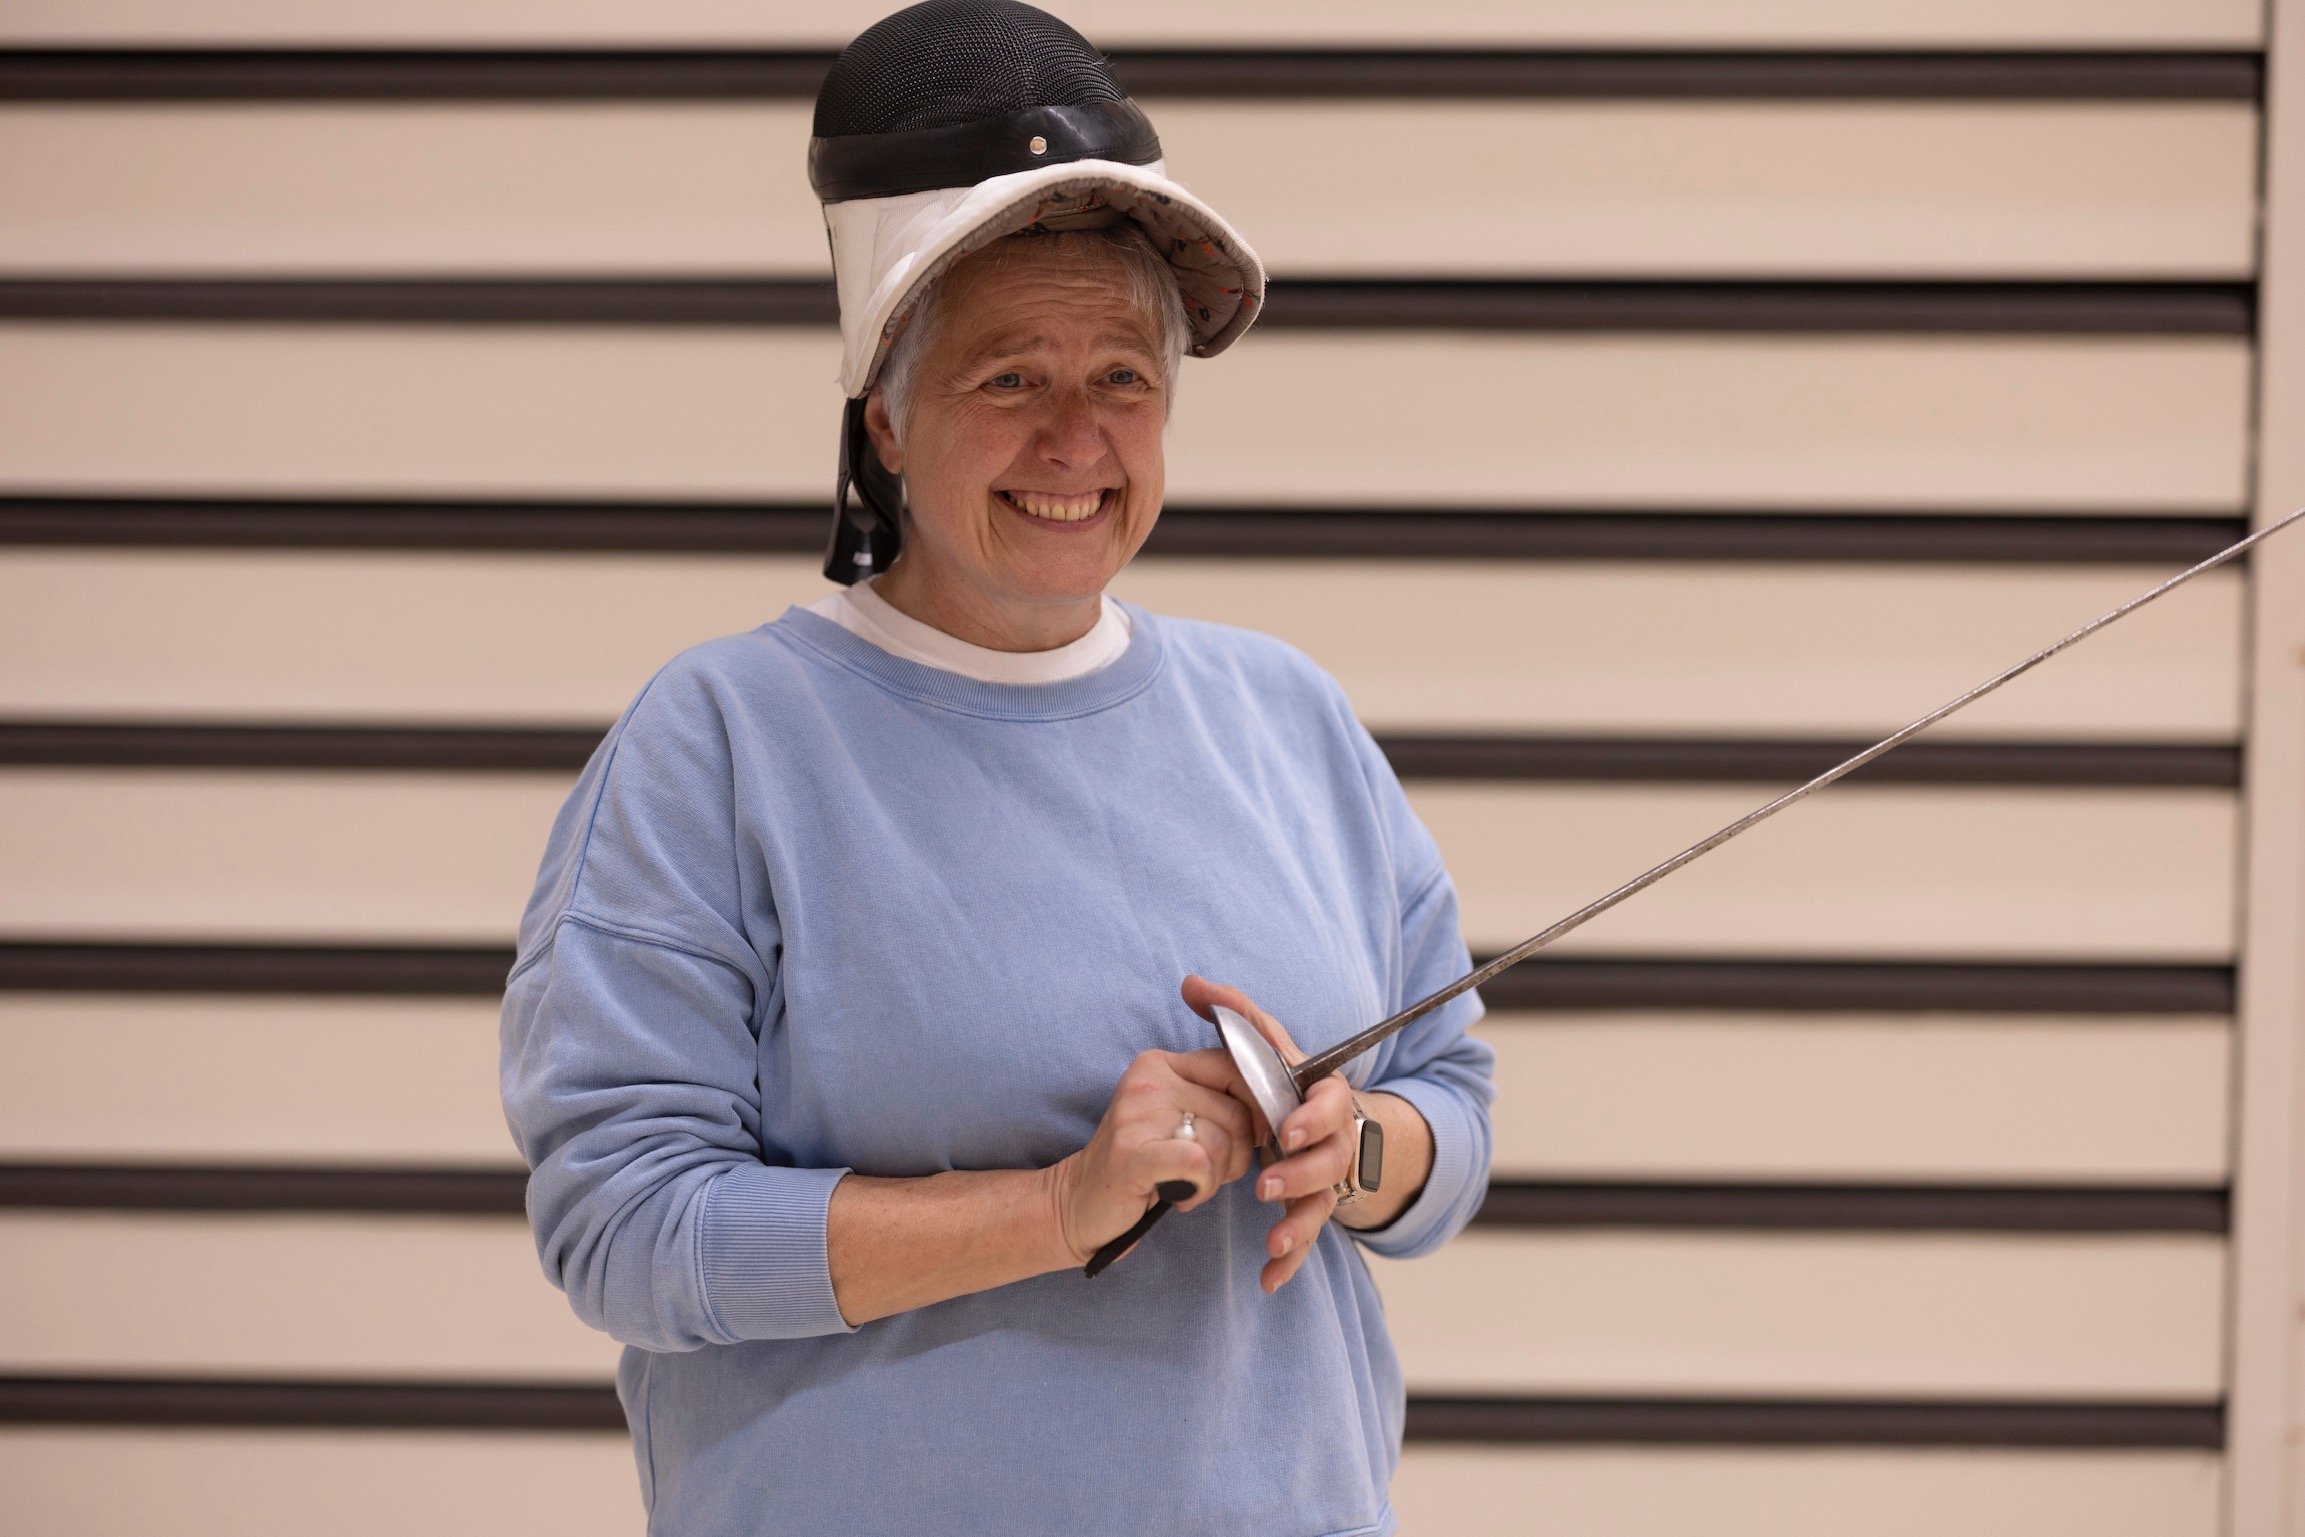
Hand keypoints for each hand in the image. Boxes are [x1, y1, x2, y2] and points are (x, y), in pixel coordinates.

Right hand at [1046, 1046, 1255, 1264]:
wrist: (1079, 1202)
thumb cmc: (1143, 1165)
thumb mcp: (1178, 1119)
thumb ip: (1218, 1101)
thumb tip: (1279, 1105)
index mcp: (1161, 1063)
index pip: (1235, 1067)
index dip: (1258, 1106)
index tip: (1253, 1137)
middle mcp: (1148, 1079)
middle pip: (1236, 1109)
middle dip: (1238, 1152)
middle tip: (1208, 1172)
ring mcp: (1137, 1113)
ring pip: (1222, 1139)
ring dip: (1217, 1176)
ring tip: (1188, 1184)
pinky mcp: (1132, 1151)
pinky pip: (1199, 1161)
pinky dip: (1202, 1186)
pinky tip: (1180, 1194)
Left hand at [1179, 975, 1355, 1293]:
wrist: (1301, 1120)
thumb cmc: (1276, 1080)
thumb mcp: (1260, 1043)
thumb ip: (1232, 1014)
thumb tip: (1192, 984)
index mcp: (1321, 1094)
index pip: (1331, 1101)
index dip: (1312, 1117)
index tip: (1283, 1130)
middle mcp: (1332, 1136)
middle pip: (1334, 1157)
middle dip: (1303, 1171)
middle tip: (1264, 1182)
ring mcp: (1324, 1175)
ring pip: (1324, 1202)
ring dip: (1300, 1221)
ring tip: (1270, 1237)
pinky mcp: (1308, 1207)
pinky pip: (1306, 1237)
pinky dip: (1290, 1259)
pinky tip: (1268, 1277)